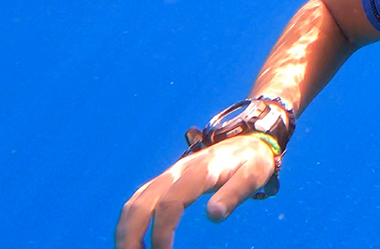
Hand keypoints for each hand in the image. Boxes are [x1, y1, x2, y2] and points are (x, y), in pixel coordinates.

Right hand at [115, 135, 275, 248]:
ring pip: (135, 201)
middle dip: (132, 235)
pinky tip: (134, 241)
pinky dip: (130, 221)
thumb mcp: (253, 175)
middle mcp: (177, 171)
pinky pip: (139, 199)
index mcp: (199, 171)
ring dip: (126, 230)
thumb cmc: (252, 161)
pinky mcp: (166, 180)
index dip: (162, 232)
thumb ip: (234, 194)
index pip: (170, 204)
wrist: (248, 140)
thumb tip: (213, 216)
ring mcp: (169, 175)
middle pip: (141, 203)